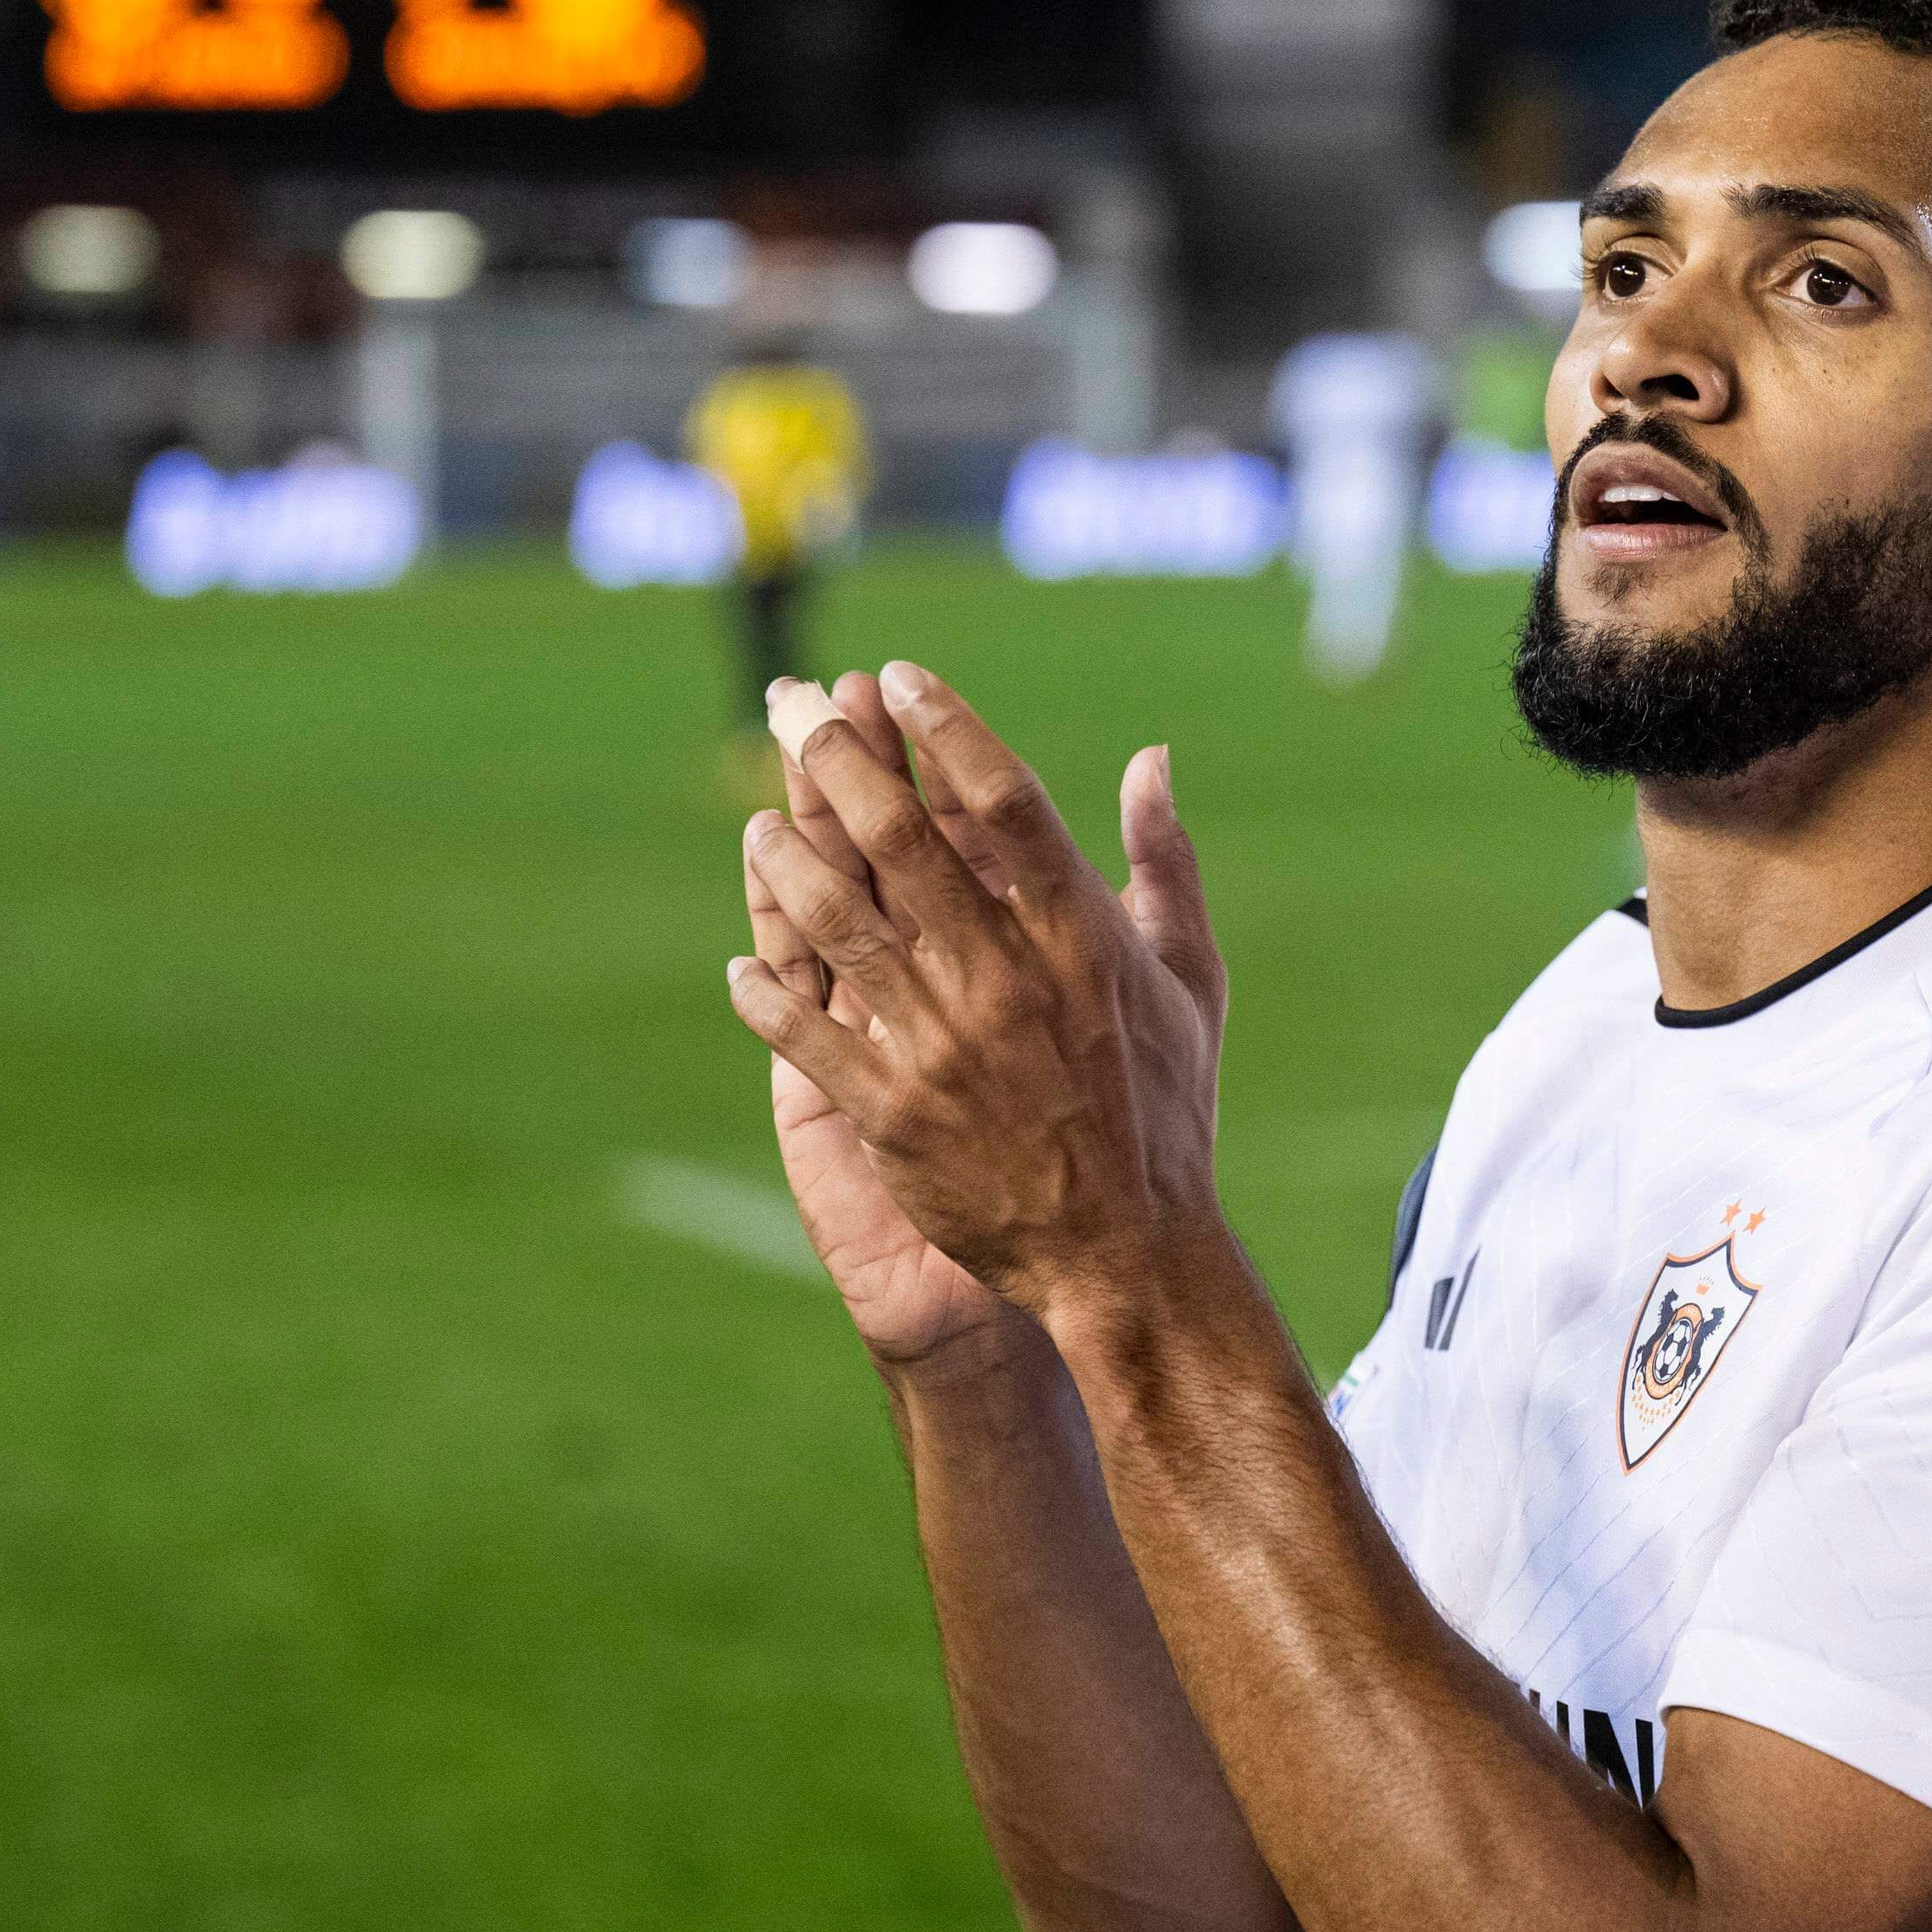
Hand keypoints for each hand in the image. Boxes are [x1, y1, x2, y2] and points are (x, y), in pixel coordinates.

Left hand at [727, 663, 1227, 1335]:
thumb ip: (1165, 863)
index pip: (1001, 801)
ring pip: (838, 924)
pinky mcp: (892, 1112)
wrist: (1125, 1253)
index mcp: (1078, 936)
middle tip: (793, 705)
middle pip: (902, 841)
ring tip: (759, 819)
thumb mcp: (1187, 979)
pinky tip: (744, 961)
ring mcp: (941, 1044)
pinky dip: (770, 994)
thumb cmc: (1164, 1111)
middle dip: (837, 761)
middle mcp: (1004, 978)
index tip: (898, 677)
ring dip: (789, 861)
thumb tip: (1150, 758)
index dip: (943, 729)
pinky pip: (807, 1035)